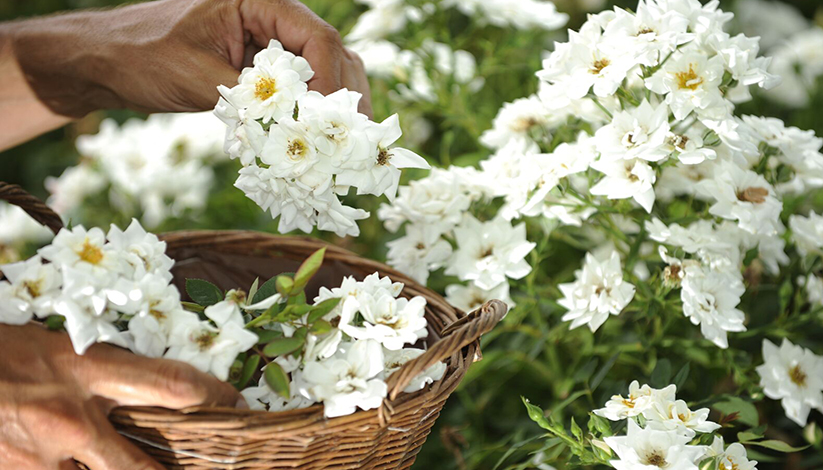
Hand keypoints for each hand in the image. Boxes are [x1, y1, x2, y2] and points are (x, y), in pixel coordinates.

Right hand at [0, 323, 242, 469]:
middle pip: (144, 469)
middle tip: (207, 468)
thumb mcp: (56, 345)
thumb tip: (151, 391)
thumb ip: (104, 371)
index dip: (214, 399)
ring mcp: (44, 457)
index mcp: (87, 370)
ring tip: (132, 465)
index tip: (236, 405)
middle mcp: (73, 419)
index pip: (172, 385)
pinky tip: (73, 462)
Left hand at [7, 0, 370, 117]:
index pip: (317, 38)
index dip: (330, 81)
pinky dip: (311, 116)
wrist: (108, 62)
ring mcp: (270, 44)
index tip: (327, 122)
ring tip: (343, 148)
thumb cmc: (142, 56)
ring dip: (334, 110)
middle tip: (351, 142)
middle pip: (332, 55)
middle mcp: (274, 18)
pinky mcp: (262, 68)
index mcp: (260, 1)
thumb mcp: (198, 77)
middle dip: (343, 99)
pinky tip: (316, 142)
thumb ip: (251, 97)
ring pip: (324, 73)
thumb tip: (298, 128)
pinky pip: (300, 89)